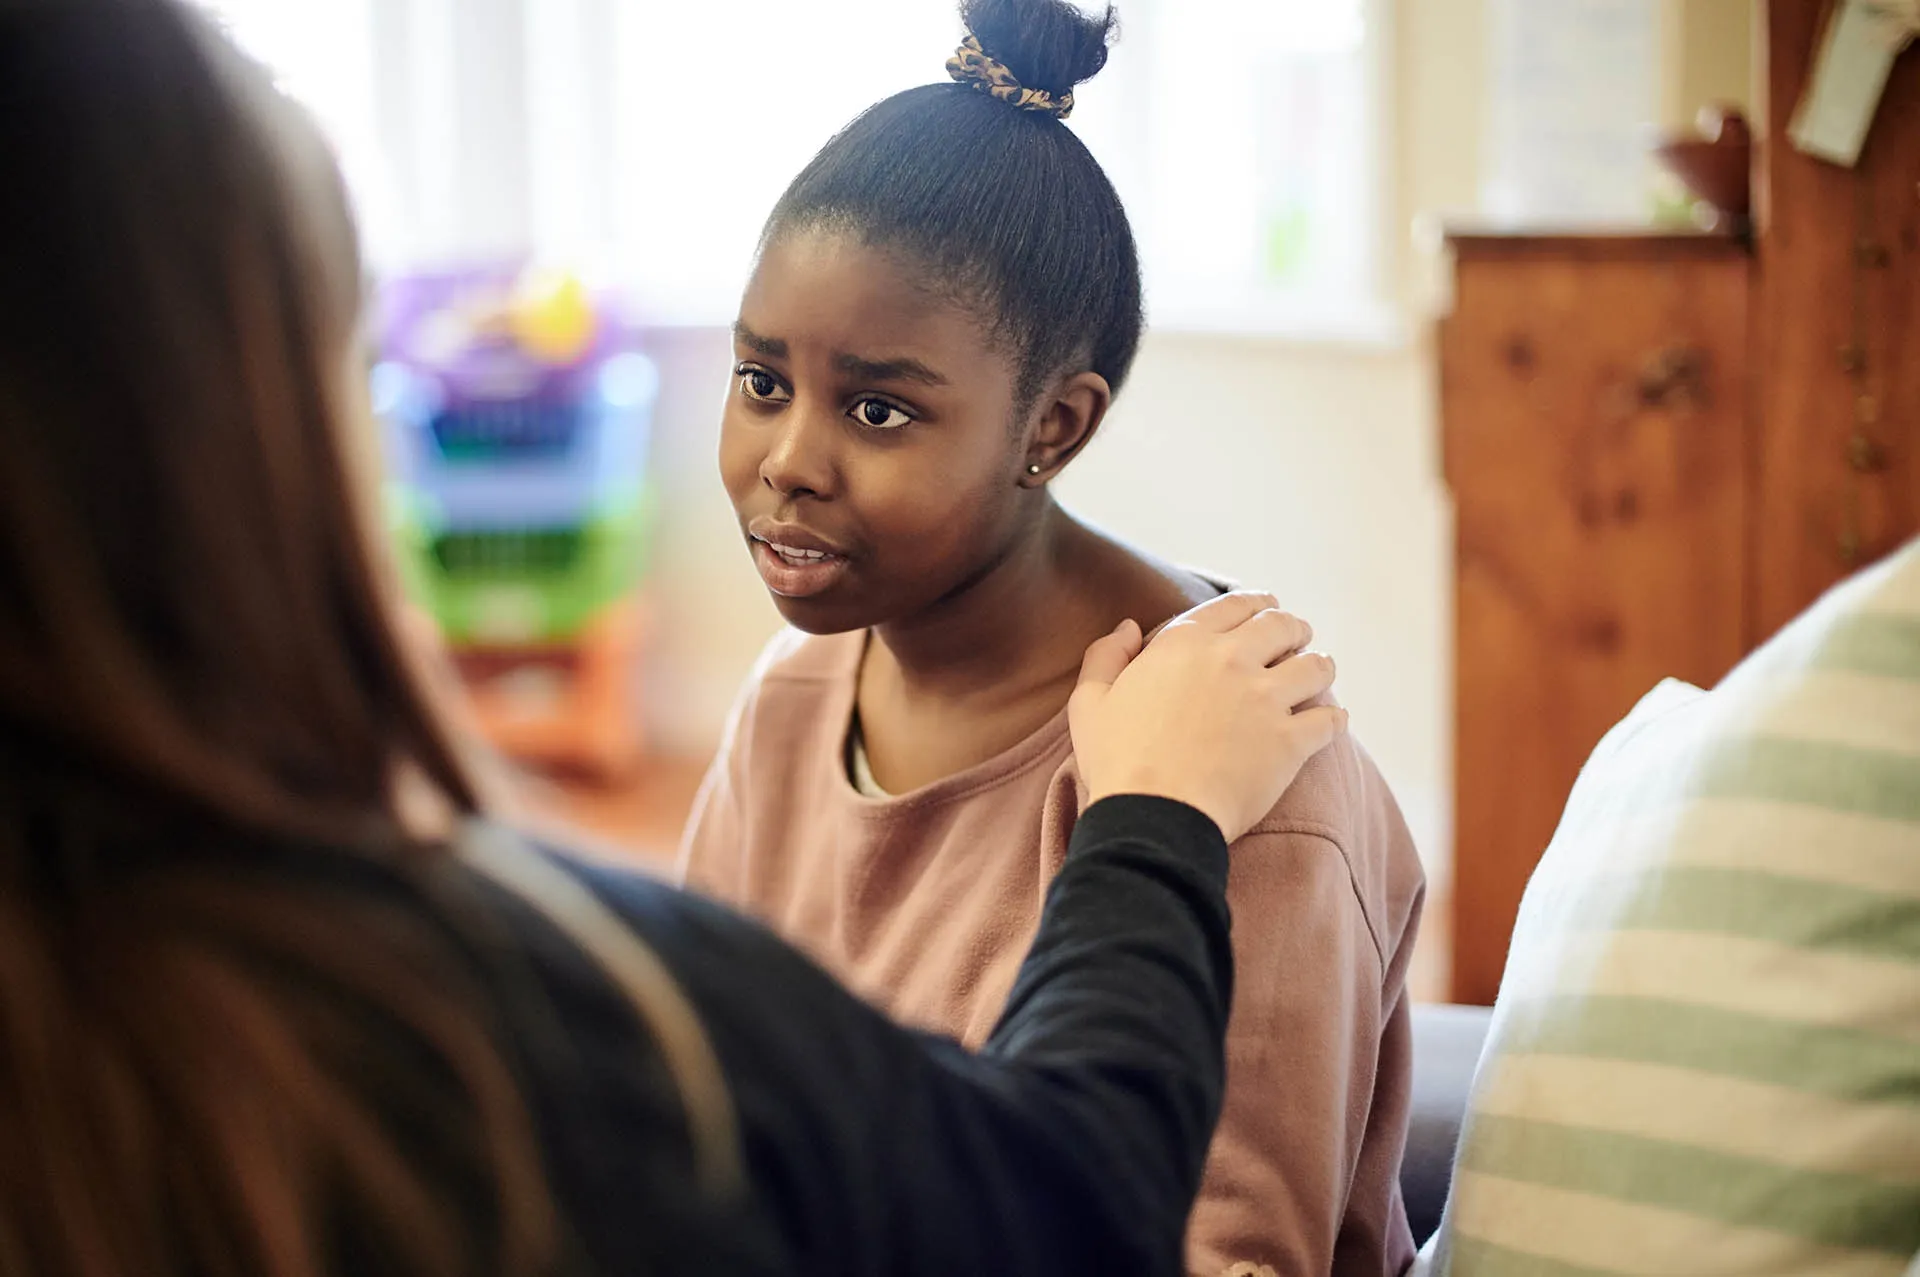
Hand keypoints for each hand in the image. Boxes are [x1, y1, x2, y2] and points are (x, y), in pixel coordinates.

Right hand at [1068, 592, 1347, 842]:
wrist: (1153, 816)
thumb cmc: (1117, 762)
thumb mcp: (1090, 702)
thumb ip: (1106, 656)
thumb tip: (1130, 627)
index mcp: (1184, 645)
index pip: (1234, 605)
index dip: (1255, 603)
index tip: (1265, 607)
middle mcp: (1231, 660)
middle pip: (1281, 626)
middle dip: (1293, 627)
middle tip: (1298, 634)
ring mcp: (1266, 700)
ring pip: (1314, 666)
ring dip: (1320, 664)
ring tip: (1321, 668)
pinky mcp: (1290, 742)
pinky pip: (1329, 720)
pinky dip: (1334, 719)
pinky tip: (1333, 721)